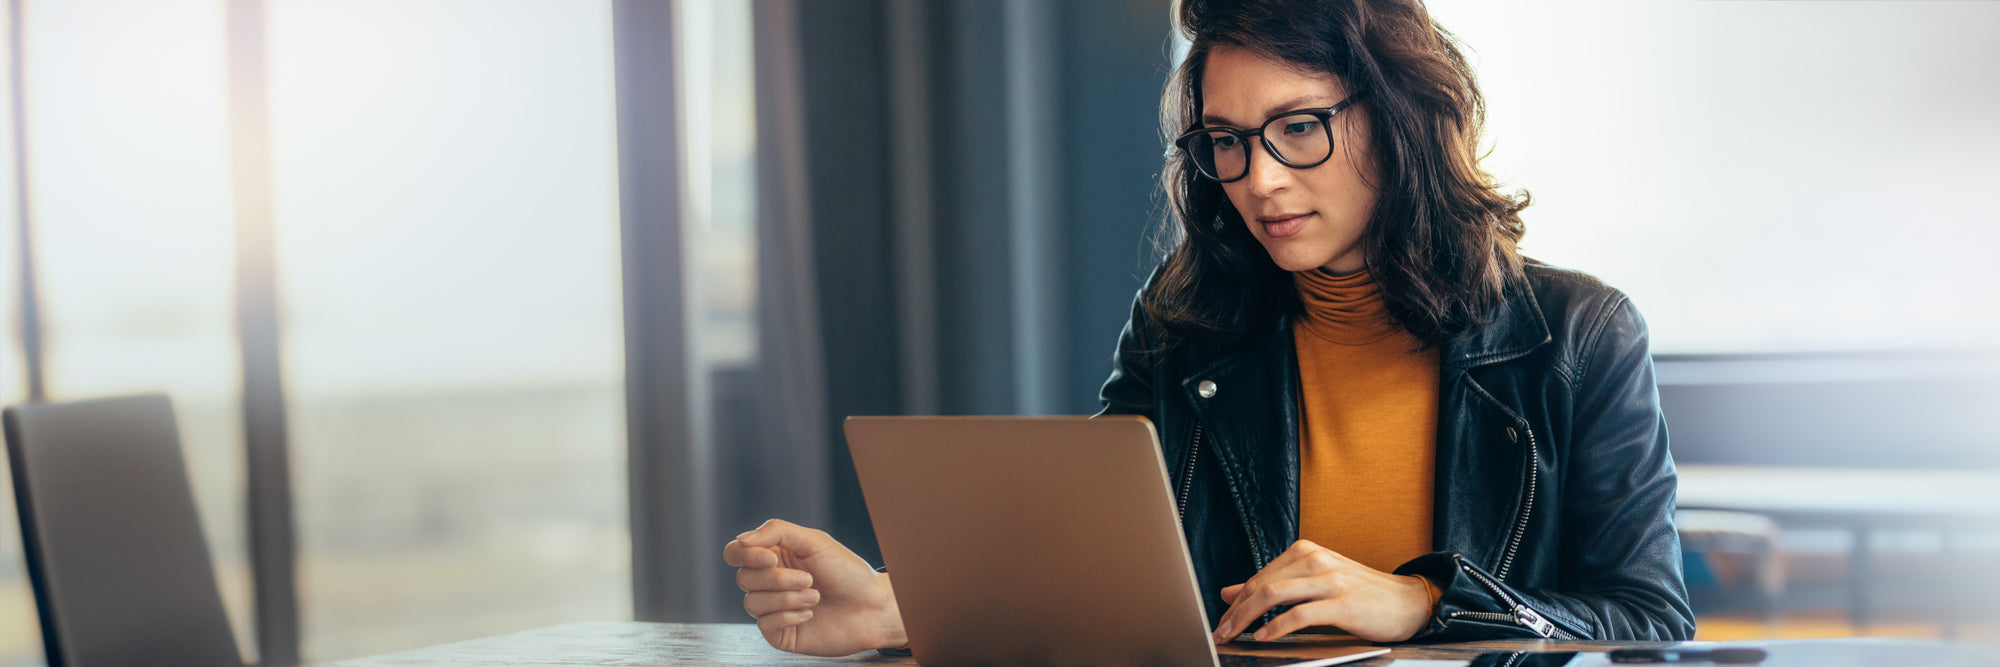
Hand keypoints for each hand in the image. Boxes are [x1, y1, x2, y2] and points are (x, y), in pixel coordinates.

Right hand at [722, 518, 907, 655]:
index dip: (746, 555)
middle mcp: (769, 582)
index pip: (735, 553)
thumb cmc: (847, 572)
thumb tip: (741, 540)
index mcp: (774, 556)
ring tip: (815, 597)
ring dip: (787, 598)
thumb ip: (776, 532)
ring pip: (752, 603)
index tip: (772, 558)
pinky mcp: (780, 633)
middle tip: (809, 579)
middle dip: (778, 579)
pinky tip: (811, 613)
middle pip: (743, 578)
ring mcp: (773, 609)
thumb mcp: (814, 541)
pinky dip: (789, 616)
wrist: (872, 607)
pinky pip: (765, 624)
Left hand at [1210, 540, 1431, 643]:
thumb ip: (1273, 585)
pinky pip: (1300, 614)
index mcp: (1306, 552)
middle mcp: (1315, 559)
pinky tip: (1264, 636)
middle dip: (1235, 612)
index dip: (1236, 601)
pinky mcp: (1343, 603)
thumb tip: (1229, 592)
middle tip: (1220, 632)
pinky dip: (1277, 626)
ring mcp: (1330, 579)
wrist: (1408, 601)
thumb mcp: (1312, 583)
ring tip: (1235, 635)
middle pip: (1262, 585)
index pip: (1260, 577)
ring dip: (1248, 618)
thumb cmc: (1359, 593)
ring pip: (1275, 595)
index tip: (1221, 621)